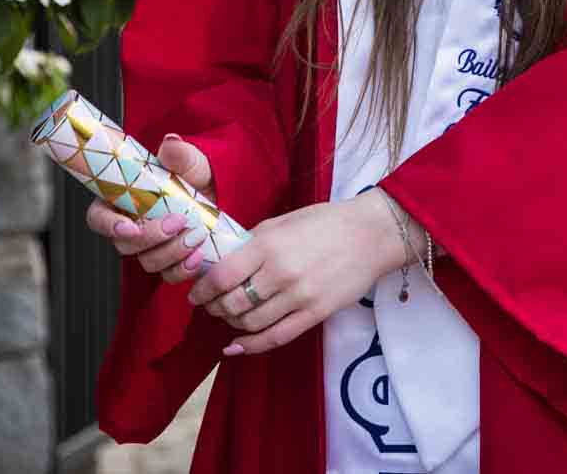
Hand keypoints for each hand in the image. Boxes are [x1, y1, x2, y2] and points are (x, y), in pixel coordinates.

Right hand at [81, 134, 218, 284]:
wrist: (221, 199)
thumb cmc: (197, 178)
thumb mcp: (192, 163)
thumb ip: (181, 155)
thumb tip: (171, 144)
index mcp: (123, 200)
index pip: (99, 217)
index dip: (108, 225)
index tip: (130, 227)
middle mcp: (132, 227)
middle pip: (124, 244)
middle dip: (151, 237)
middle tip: (177, 222)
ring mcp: (150, 248)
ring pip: (147, 262)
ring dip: (171, 252)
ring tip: (196, 236)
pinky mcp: (169, 263)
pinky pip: (168, 275)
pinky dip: (183, 269)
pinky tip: (198, 256)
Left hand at [186, 190, 410, 357]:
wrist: (371, 235)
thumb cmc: (325, 222)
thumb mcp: (283, 221)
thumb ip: (253, 242)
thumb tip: (223, 260)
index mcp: (269, 244)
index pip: (223, 275)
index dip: (203, 289)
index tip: (195, 293)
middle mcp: (281, 272)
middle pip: (233, 303)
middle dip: (215, 307)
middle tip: (210, 305)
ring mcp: (299, 296)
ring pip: (251, 323)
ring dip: (232, 323)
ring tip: (228, 317)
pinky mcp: (316, 314)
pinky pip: (276, 337)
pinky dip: (251, 346)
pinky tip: (236, 346)